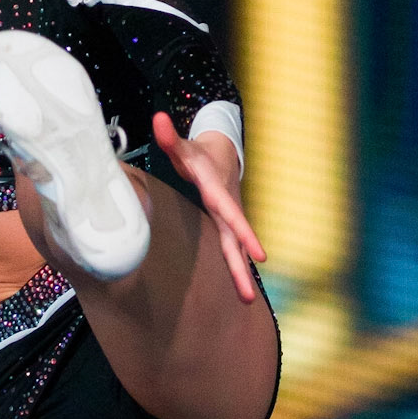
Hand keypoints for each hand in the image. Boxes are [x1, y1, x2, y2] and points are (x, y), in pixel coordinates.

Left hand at [152, 112, 266, 304]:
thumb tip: (158, 118)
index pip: (231, 216)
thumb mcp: (183, 145)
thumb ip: (170, 136)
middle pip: (236, 243)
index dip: (244, 234)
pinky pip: (229, 250)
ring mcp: (226, 220)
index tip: (259, 255)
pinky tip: (238, 289)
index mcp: (217, 193)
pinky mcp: (223, 227)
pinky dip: (234, 268)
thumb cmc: (199, 153)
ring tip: (247, 300)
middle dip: (242, 268)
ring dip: (239, 274)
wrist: (222, 153)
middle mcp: (226, 209)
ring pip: (234, 251)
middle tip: (249, 296)